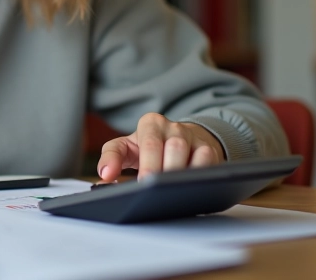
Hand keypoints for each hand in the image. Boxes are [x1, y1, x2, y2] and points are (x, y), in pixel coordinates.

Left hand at [96, 113, 224, 181]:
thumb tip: (105, 175)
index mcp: (151, 123)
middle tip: (155, 192)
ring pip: (196, 154)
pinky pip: (210, 162)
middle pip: (174, 148)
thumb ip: (110, 157)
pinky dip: (202, 176)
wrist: (178, 140)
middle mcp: (174, 127)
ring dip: (184, 174)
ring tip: (172, 192)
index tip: (142, 183)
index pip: (149, 143)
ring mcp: (194, 138)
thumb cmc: (146, 147)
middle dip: (165, 171)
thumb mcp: (125, 148)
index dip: (147, 165)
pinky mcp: (209, 150)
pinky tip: (191, 189)